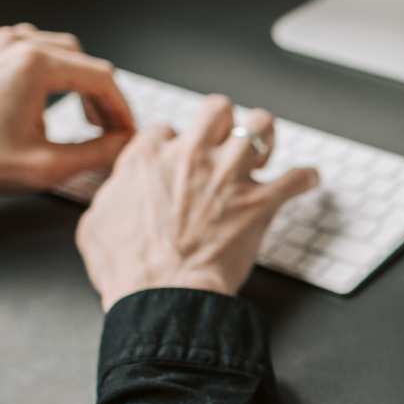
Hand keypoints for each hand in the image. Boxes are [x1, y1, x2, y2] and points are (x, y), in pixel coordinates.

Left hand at [0, 24, 134, 204]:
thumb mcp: (46, 166)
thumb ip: (97, 153)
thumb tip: (124, 144)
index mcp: (35, 65)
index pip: (102, 78)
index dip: (122, 109)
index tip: (126, 133)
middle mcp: (16, 44)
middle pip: (83, 59)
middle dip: (100, 95)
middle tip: (105, 129)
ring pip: (57, 49)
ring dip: (75, 80)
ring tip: (78, 114)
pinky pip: (27, 48)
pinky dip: (46, 71)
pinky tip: (43, 99)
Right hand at [76, 95, 318, 310]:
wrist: (163, 294)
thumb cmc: (128, 268)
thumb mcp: (96, 224)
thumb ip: (112, 197)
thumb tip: (118, 192)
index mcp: (149, 159)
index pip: (167, 129)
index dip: (175, 143)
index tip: (180, 158)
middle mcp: (191, 157)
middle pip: (217, 109)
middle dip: (225, 120)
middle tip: (228, 139)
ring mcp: (228, 177)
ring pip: (260, 126)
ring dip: (266, 135)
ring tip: (266, 148)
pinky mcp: (259, 203)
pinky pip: (295, 178)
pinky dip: (305, 178)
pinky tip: (308, 179)